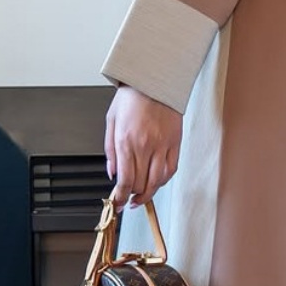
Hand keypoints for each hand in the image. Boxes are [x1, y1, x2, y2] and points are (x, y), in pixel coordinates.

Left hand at [104, 85, 182, 210]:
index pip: (125, 181)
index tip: (119, 204)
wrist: (153, 80)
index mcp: (126, 142)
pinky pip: (171, 170)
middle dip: (132, 196)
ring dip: (148, 193)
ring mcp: (162, 146)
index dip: (121, 198)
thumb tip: (112, 174)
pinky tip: (156, 182)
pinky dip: (163, 181)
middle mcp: (145, 147)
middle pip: (140, 185)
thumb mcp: (111, 122)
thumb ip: (110, 151)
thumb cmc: (131, 98)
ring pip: (157, 182)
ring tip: (142, 195)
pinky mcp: (175, 143)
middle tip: (128, 198)